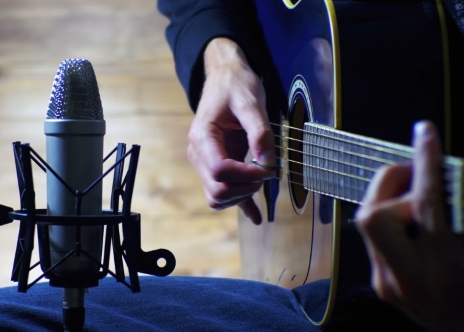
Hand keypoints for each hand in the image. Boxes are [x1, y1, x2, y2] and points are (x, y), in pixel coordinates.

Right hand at [187, 38, 275, 223]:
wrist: (225, 78)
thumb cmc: (236, 85)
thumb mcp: (251, 102)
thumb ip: (260, 132)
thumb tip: (268, 163)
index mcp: (203, 136)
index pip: (219, 170)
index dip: (246, 174)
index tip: (267, 168)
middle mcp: (198, 153)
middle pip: (217, 189)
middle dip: (245, 188)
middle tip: (266, 173)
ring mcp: (204, 162)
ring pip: (217, 197)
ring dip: (242, 196)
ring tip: (261, 179)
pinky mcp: (215, 166)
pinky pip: (222, 194)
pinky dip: (240, 205)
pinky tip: (256, 216)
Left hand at [355, 121, 463, 330]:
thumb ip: (459, 210)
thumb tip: (442, 176)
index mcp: (443, 267)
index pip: (427, 204)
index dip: (426, 163)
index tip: (425, 132)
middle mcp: (407, 277)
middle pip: (373, 214)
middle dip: (393, 183)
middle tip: (420, 173)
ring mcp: (387, 283)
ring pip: (370, 221)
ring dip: (394, 199)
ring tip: (424, 200)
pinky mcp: (380, 284)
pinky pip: (376, 238)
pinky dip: (395, 221)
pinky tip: (417, 225)